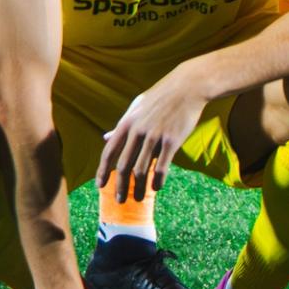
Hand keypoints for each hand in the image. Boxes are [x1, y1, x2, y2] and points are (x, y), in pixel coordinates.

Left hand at [96, 74, 212, 206]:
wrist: (188, 87)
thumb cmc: (161, 97)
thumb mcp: (136, 107)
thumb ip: (121, 125)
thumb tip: (105, 138)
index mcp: (127, 123)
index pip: (109, 152)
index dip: (102, 171)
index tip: (100, 186)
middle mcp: (138, 131)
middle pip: (124, 166)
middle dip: (120, 186)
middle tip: (120, 200)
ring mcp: (155, 136)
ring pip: (142, 170)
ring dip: (138, 188)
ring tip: (138, 198)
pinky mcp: (172, 140)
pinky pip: (161, 167)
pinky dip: (157, 180)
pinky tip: (156, 187)